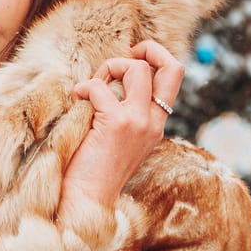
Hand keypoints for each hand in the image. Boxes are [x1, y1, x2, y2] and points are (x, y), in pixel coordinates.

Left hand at [59, 41, 185, 219]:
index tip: (131, 59)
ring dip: (109, 68)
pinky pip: (100, 87)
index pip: (174, 78)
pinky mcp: (117, 124)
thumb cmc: (93, 171)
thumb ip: (124, 113)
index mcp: (156, 124)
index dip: (156, 58)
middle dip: (148, 49)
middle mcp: (154, 122)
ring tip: (91, 89)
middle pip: (172, 66)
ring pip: (137, 69)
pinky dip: (84, 88)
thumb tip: (109, 81)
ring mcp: (138, 122)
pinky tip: (76, 101)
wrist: (86, 202)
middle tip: (121, 57)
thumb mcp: (119, 138)